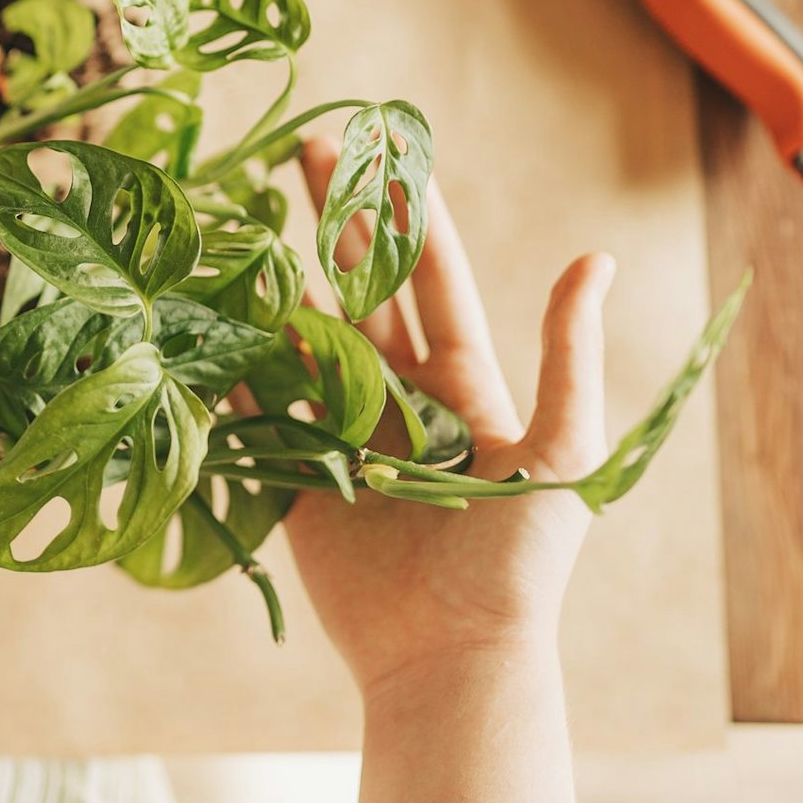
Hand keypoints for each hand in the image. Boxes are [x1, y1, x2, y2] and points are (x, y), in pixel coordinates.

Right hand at [284, 139, 614, 695]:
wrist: (450, 656)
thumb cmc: (516, 560)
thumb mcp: (563, 449)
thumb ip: (569, 355)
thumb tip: (595, 259)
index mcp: (463, 385)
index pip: (430, 277)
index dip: (406, 211)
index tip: (380, 146)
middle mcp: (399, 398)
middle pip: (361, 289)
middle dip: (334, 220)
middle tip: (302, 155)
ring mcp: (341, 433)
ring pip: (301, 338)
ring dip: (277, 281)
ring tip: (246, 221)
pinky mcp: (294, 477)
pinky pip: (255, 409)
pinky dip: (230, 365)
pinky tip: (207, 313)